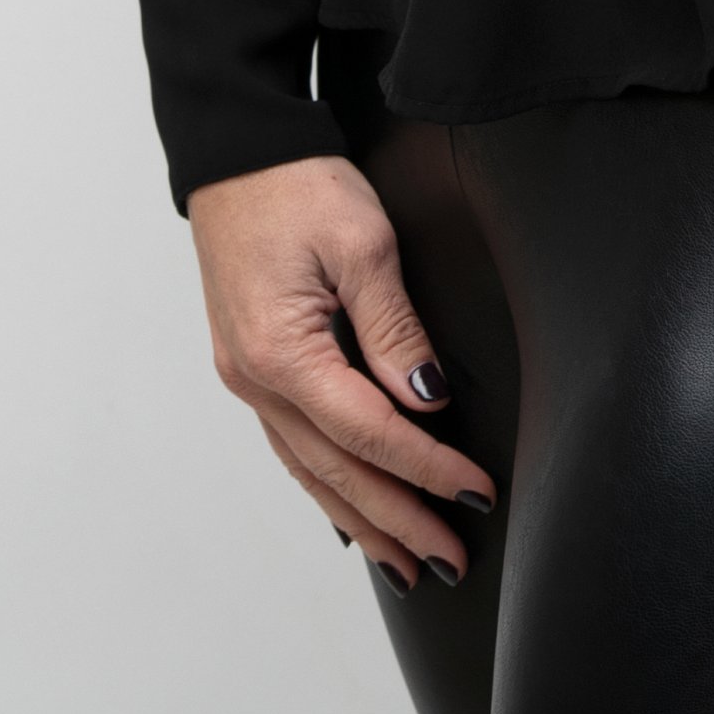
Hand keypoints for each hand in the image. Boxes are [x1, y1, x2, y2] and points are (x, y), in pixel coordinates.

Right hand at [187, 155, 494, 592]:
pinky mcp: (249, 365)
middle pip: (337, 470)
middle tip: (449, 557)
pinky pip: (292, 444)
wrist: (237, 151)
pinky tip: (349, 509)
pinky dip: (326, 484)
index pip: (371, 432)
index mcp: (282, 354)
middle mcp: (256, 380)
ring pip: (310, 470)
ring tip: (405, 562)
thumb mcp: (362, 242)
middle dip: (398, 518)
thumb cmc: (296, 183)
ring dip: (361, 518)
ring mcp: (246, 378)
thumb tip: (426, 397)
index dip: (428, 468)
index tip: (476, 492)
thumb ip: (394, 327)